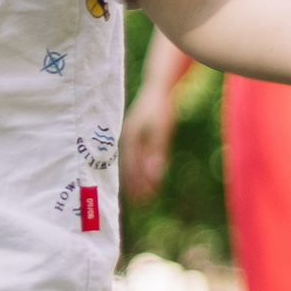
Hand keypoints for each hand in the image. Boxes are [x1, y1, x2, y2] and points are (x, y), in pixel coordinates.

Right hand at [121, 81, 177, 199]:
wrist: (159, 88)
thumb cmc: (160, 109)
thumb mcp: (161, 131)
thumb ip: (158, 153)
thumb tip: (155, 174)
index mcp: (131, 139)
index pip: (132, 167)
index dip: (137, 183)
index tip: (142, 199)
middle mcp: (129, 138)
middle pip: (130, 167)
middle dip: (135, 185)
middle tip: (141, 202)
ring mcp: (133, 135)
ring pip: (133, 162)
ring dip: (138, 178)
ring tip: (143, 192)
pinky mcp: (139, 133)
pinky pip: (138, 155)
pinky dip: (142, 166)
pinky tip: (148, 174)